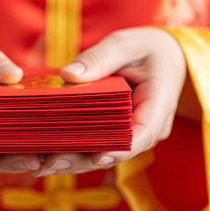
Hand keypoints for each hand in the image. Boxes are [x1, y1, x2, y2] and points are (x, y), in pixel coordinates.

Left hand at [33, 27, 186, 176]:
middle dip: (84, 159)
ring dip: (76, 160)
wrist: (166, 59)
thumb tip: (68, 75)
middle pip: (117, 150)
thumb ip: (100, 58)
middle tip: (50, 163)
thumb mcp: (125, 44)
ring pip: (105, 153)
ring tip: (43, 165)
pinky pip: (100, 144)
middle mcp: (149, 127)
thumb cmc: (148, 49)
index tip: (95, 156)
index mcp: (159, 103)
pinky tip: (49, 154)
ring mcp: (135, 134)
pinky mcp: (120, 133)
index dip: (120, 148)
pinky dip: (77, 149)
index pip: (143, 133)